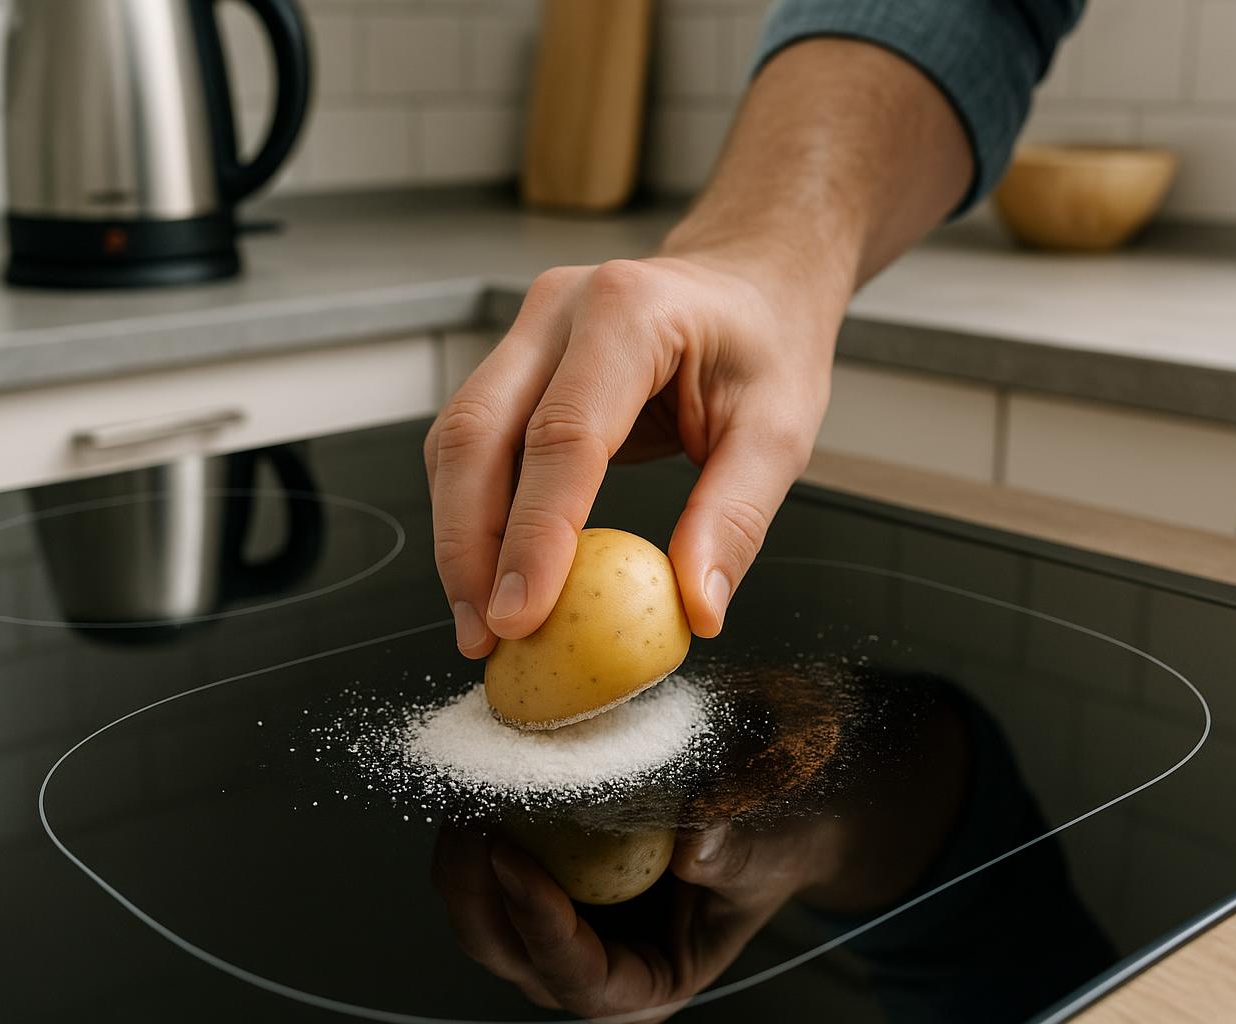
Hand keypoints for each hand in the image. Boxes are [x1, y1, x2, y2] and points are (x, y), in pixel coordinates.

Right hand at [424, 253, 842, 656]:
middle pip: (476, 433)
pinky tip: (490, 572)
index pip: (562, 435)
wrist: (748, 282)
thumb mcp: (779, 430)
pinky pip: (471, 441)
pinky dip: (473, 512)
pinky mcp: (514, 361)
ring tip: (480, 621)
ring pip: (456, 439)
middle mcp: (559, 310)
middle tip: (483, 635)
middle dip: (467, 546)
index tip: (519, 615)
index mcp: (630, 311)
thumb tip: (696, 608)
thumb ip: (735, 518)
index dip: (533, 533)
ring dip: (459, 537)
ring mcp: (527, 331)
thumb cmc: (767, 344)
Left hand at [431, 820, 839, 1021]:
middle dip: (474, 886)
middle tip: (469, 812)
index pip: (579, 979)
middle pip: (505, 950)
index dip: (539, 925)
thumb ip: (733, 855)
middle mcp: (591, 971)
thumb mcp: (765, 855)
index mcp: (647, 986)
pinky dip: (474, 831)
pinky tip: (476, 780)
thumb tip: (696, 843)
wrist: (763, 824)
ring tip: (465, 789)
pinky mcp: (540, 888)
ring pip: (479, 915)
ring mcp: (558, 932)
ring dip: (460, 857)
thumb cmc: (768, 854)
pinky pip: (486, 872)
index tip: (512, 857)